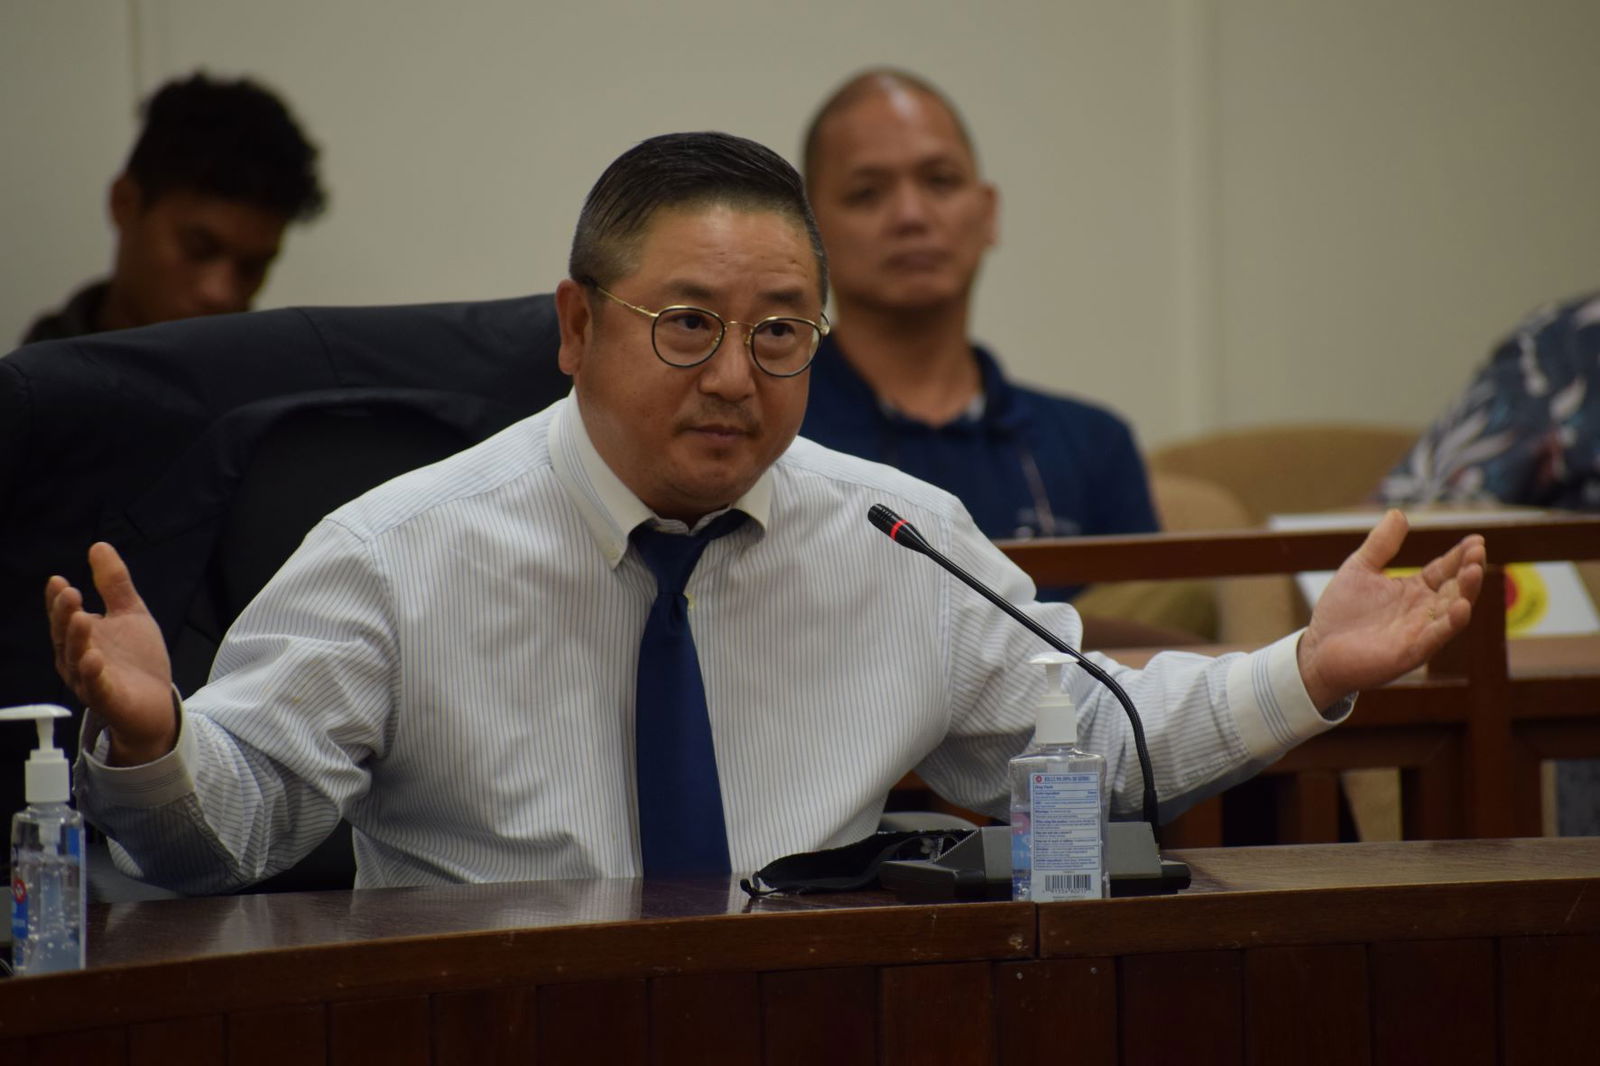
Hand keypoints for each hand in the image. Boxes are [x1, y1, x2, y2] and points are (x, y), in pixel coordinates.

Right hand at [45, 542, 176, 764]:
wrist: (155, 702)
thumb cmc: (137, 658)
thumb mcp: (130, 613)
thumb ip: (114, 583)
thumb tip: (98, 545)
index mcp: (80, 637)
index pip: (65, 616)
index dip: (59, 600)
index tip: (58, 580)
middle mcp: (77, 659)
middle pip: (65, 636)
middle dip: (65, 615)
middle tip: (69, 593)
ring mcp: (90, 681)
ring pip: (77, 660)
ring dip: (77, 640)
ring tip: (81, 618)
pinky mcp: (107, 699)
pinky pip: (96, 687)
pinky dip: (93, 674)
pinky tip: (95, 659)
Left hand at [1296, 510, 1485, 708]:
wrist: (1317, 648)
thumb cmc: (1341, 611)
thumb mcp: (1360, 568)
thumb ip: (1381, 545)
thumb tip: (1398, 512)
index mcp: (1415, 590)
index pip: (1445, 569)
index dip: (1460, 555)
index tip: (1476, 539)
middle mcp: (1423, 610)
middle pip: (1456, 588)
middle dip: (1469, 570)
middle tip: (1477, 550)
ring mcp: (1419, 632)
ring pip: (1453, 612)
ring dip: (1466, 592)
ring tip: (1474, 570)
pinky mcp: (1409, 652)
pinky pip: (1436, 638)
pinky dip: (1450, 624)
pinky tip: (1460, 607)